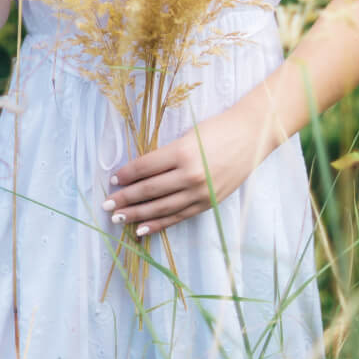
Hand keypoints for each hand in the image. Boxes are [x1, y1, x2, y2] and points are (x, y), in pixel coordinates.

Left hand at [102, 107, 261, 237]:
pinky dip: (158, 224)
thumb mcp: (188, 136)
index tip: (113, 180)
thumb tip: (141, 172)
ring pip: (160, 207)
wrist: (251, 137)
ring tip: (118, 218)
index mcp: (182, 152)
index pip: (145, 167)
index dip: (127, 174)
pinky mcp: (207, 203)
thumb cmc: (217, 129)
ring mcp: (199, 192)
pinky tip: (141, 229)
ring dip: (137, 214)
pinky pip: (177, 217)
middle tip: (107, 204)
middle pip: (149, 190)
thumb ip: (167, 155)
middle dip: (125, 198)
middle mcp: (189, 175)